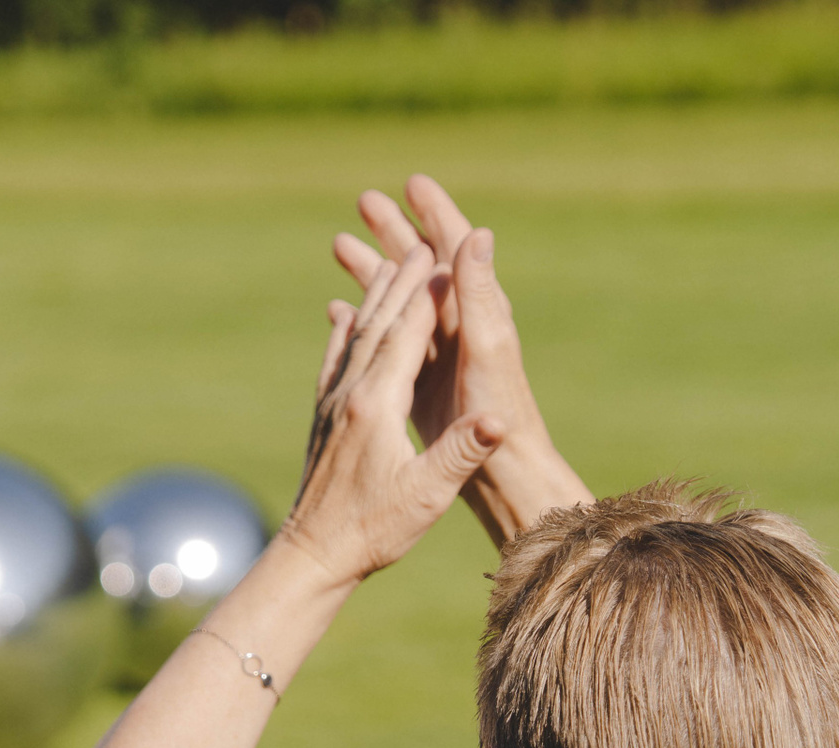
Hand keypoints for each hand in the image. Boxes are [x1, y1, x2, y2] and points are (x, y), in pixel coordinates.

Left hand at [282, 243, 506, 586]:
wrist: (313, 554)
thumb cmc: (374, 530)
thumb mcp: (425, 495)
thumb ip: (461, 452)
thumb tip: (501, 419)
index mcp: (377, 407)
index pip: (406, 336)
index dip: (427, 296)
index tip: (444, 259)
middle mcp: (349, 396)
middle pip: (379, 323)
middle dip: (401, 282)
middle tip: (420, 243)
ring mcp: (332, 405)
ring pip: (354, 336)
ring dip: (374, 297)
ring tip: (387, 262)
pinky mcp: (323, 418)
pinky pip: (334, 360)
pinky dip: (343, 330)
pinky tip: (342, 315)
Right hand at [333, 176, 592, 543]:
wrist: (500, 473)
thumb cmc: (499, 417)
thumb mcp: (488, 348)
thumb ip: (478, 293)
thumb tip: (476, 232)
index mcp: (478, 312)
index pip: (456, 248)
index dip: (435, 214)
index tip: (412, 182)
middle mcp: (460, 327)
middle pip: (424, 267)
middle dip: (395, 232)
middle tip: (364, 200)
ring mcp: (440, 353)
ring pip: (402, 299)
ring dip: (375, 270)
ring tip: (339, 242)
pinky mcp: (422, 380)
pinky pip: (391, 338)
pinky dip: (367, 318)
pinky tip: (339, 310)